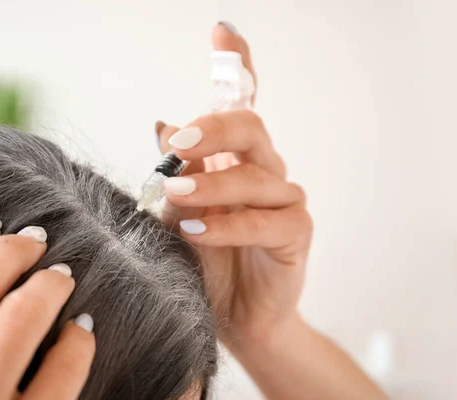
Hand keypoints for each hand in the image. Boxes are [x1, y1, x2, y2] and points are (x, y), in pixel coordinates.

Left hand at [157, 23, 312, 350]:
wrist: (229, 316)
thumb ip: (177, 170)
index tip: (222, 31)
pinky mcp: (295, 233)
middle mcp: (262, 170)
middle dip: (213, 128)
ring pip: (256, 174)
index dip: (235, 66)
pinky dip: (228, 224)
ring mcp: (283, 200)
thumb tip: (161, 124)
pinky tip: (196, 229)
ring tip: (175, 193)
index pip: (238, 105)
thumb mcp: (178, 212)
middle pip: (249, 126)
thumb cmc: (203, 261)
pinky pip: (267, 220)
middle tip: (177, 143)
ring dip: (212, 183)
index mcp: (232, 159)